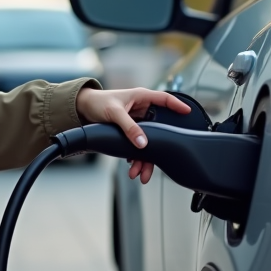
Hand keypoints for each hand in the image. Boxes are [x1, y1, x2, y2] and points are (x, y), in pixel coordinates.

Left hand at [75, 87, 190, 184]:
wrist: (83, 109)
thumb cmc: (98, 103)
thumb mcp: (114, 113)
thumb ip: (129, 127)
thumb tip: (142, 143)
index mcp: (142, 97)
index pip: (165, 99)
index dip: (178, 105)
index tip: (188, 113)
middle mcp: (142, 109)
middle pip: (158, 129)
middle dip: (158, 148)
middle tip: (159, 163)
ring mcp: (137, 121)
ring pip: (148, 141)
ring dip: (145, 159)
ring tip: (139, 173)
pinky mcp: (130, 131)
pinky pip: (138, 146)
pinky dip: (136, 158)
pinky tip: (132, 167)